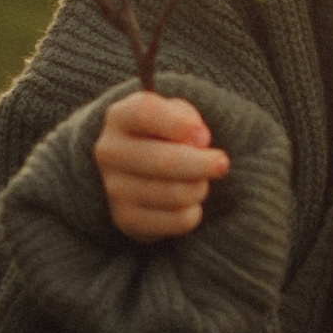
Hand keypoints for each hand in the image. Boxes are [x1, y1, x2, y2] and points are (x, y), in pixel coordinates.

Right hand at [94, 88, 230, 242]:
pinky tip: (188, 202)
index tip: (204, 137)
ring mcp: (115, 189)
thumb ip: (186, 118)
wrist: (135, 171)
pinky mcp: (127, 220)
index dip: (180, 124)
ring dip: (199, 188)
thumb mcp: (174, 114)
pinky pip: (179, 220)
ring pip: (177, 194)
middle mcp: (110, 152)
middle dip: (202, 164)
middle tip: (222, 164)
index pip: (145, 113)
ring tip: (200, 182)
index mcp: (120, 117)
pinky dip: (194, 211)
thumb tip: (199, 142)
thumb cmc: (164, 134)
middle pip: (164, 160)